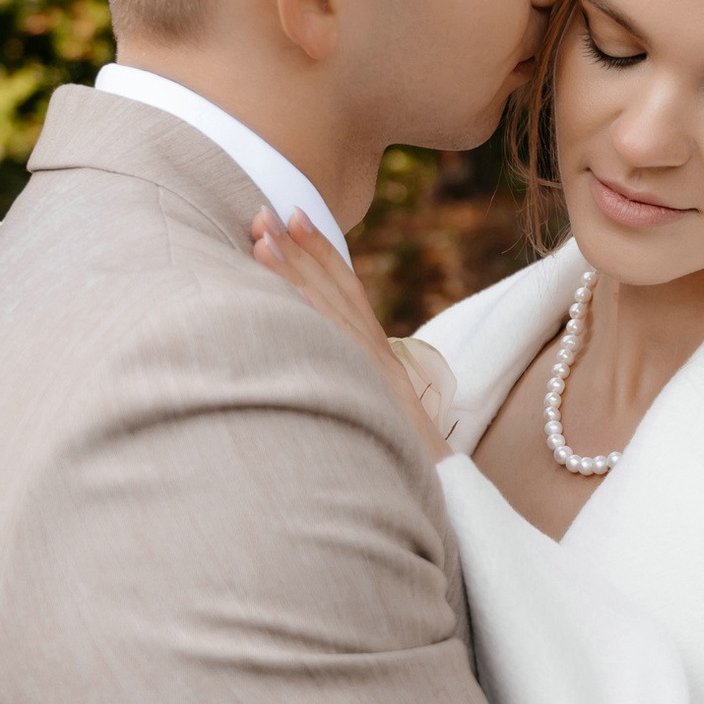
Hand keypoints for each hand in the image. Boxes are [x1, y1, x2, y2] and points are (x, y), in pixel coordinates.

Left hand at [250, 210, 452, 461]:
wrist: (442, 493)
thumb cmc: (403, 463)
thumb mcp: (378, 414)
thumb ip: (354, 385)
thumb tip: (321, 372)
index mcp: (379, 356)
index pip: (347, 290)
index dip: (322, 250)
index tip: (295, 215)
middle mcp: (377, 354)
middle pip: (335, 288)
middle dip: (299, 247)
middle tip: (265, 211)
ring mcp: (371, 369)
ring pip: (327, 308)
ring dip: (292, 269)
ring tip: (261, 237)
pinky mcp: (363, 386)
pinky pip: (327, 340)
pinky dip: (300, 309)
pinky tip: (273, 289)